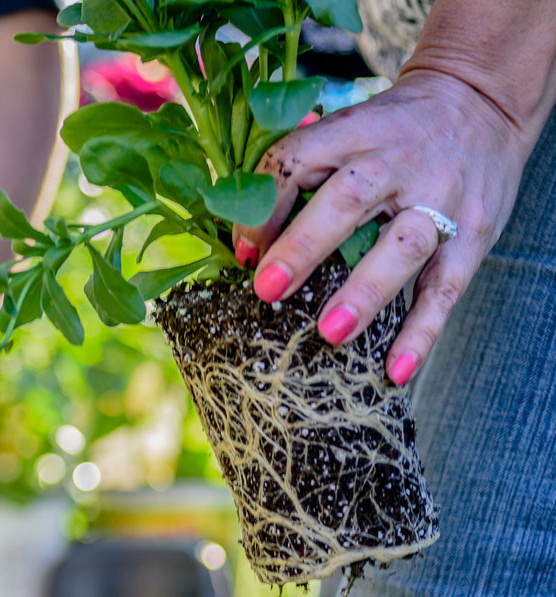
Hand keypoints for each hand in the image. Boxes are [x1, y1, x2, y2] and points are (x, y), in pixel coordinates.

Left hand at [231, 68, 529, 384]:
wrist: (481, 101)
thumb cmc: (390, 129)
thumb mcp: (346, 128)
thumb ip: (299, 170)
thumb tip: (239, 237)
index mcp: (354, 131)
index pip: (298, 159)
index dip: (264, 206)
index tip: (240, 253)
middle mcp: (397, 160)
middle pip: (349, 199)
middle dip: (304, 245)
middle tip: (266, 289)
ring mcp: (440, 197)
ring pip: (403, 244)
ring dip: (365, 292)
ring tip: (329, 334)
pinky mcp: (474, 233)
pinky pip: (446, 287)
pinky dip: (423, 332)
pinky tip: (396, 371)